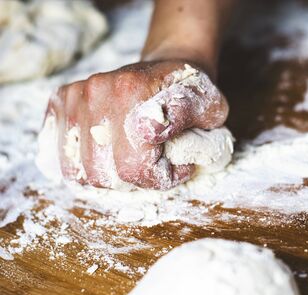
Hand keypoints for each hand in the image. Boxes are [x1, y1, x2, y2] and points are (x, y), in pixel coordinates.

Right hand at [45, 61, 228, 189]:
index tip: (176, 166)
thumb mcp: (211, 109)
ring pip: (80, 170)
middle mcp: (101, 91)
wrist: (170, 63)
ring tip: (132, 159)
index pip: (136, 168)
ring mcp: (79, 95)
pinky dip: (82, 163)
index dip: (159, 177)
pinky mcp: (64, 99)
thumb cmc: (190, 92)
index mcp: (136, 93)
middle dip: (135, 180)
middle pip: (106, 174)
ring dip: (110, 175)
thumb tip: (165, 146)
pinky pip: (60, 153)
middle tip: (154, 164)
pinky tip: (105, 154)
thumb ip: (198, 131)